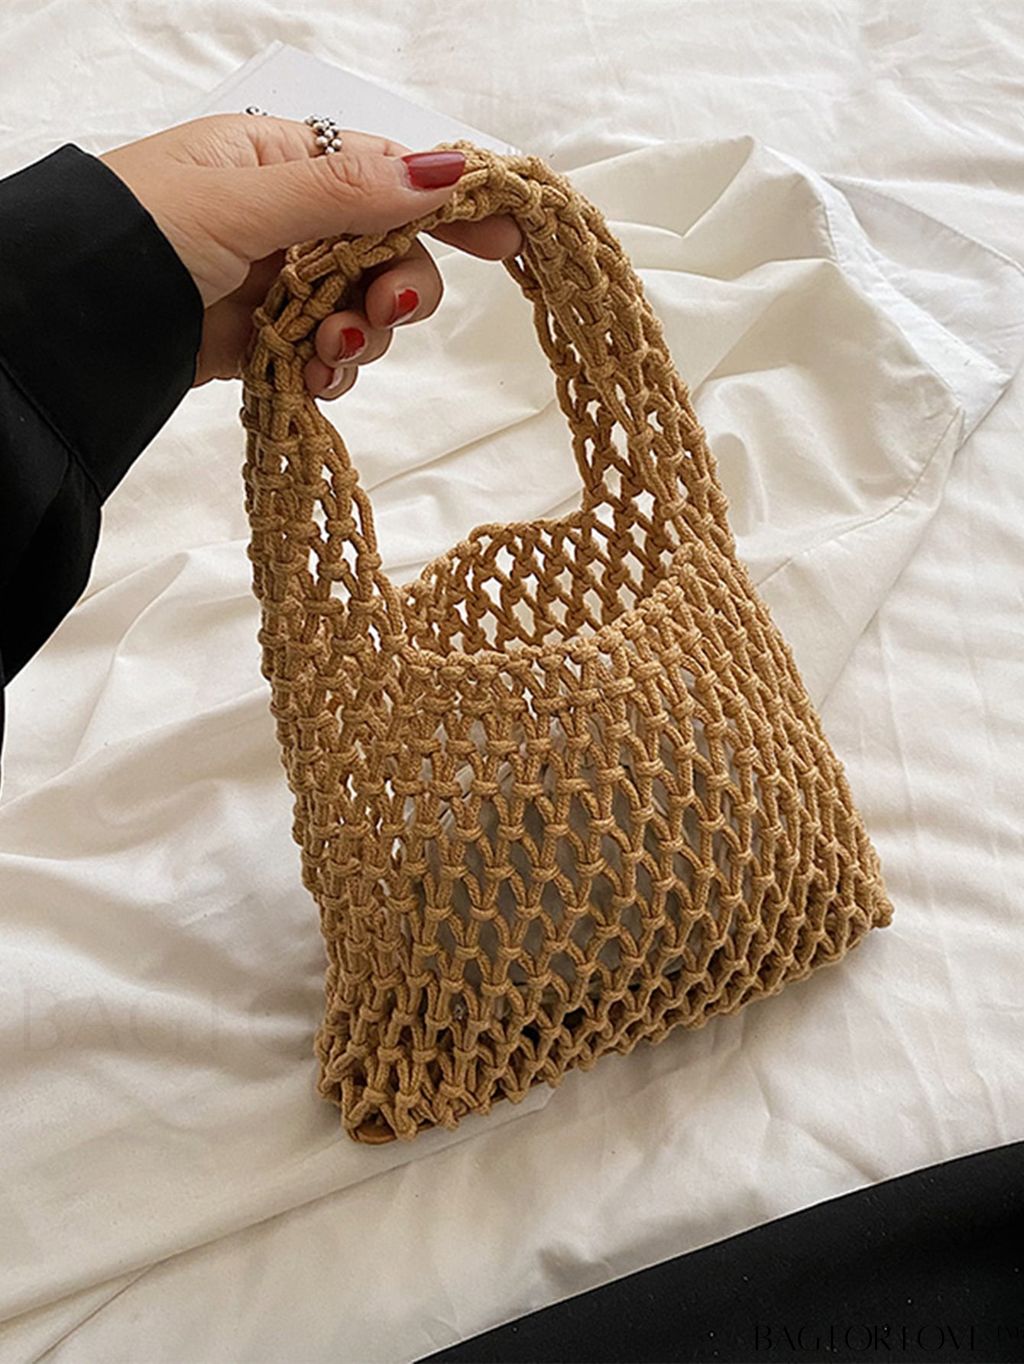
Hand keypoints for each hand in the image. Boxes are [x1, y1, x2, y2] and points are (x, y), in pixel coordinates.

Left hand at [98, 114, 522, 396]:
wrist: (69, 325)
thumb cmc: (140, 235)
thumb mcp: (246, 200)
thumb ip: (348, 192)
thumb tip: (446, 168)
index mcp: (281, 163)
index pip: (388, 175)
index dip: (447, 204)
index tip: (502, 237)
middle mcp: (288, 220)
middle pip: (389, 253)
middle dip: (397, 288)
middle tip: (382, 310)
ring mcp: (280, 285)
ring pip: (364, 312)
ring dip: (359, 338)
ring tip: (321, 353)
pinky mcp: (266, 342)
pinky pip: (327, 357)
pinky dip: (330, 372)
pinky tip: (308, 378)